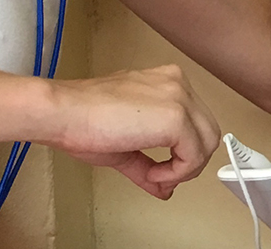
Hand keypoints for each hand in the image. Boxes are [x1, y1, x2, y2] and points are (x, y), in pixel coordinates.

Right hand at [41, 64, 220, 199]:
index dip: (183, 151)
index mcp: (166, 82)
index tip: (162, 169)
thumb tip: (163, 188)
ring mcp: (179, 97)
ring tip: (157, 176)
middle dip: (189, 161)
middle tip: (163, 177)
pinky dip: (177, 173)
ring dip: (185, 169)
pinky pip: (194, 155)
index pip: (195, 121)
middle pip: (207, 131)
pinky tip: (154, 173)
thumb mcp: (125, 145)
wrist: (63, 112)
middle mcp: (176, 83)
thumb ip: (148, 164)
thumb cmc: (83, 119)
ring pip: (207, 143)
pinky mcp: (176, 117)